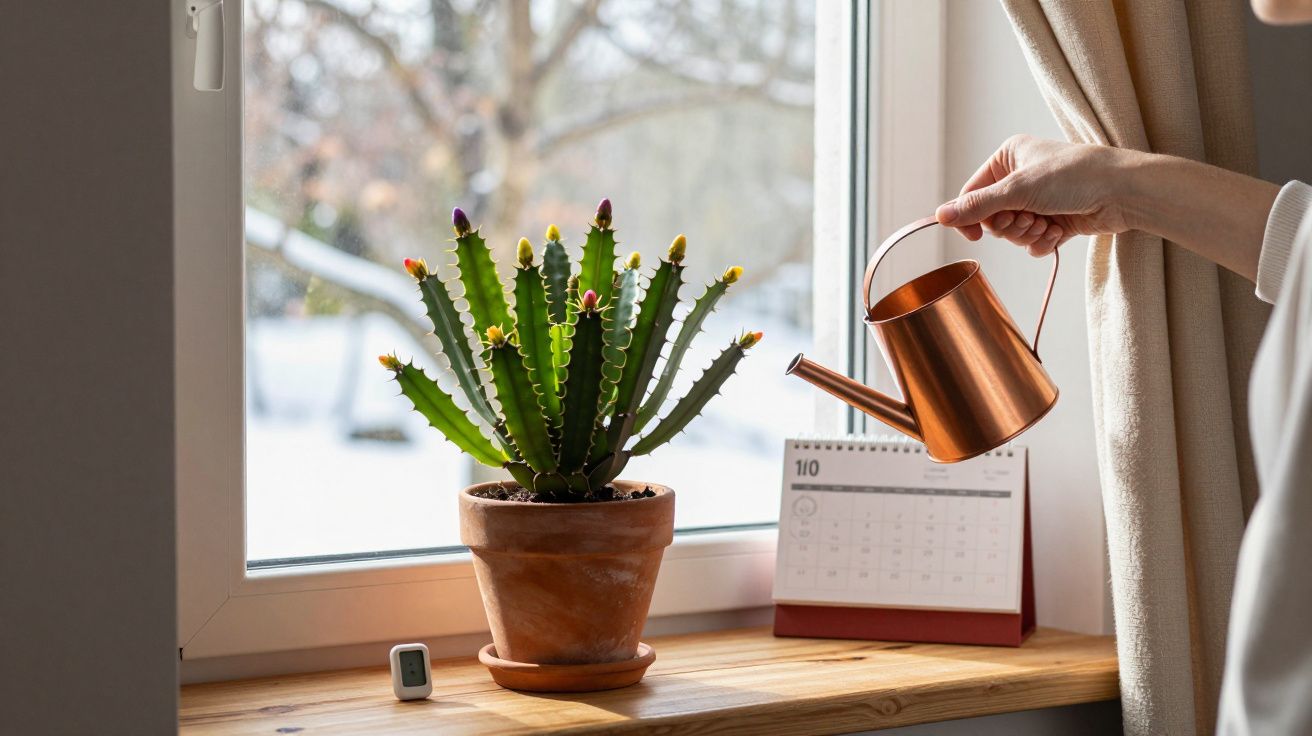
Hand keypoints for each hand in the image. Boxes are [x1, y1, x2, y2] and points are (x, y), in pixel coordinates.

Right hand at [937, 135, 1137, 256]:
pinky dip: (1042, 242)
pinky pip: (1033, 241)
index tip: (975, 235)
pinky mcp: (1056, 219)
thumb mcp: (1019, 189)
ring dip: (1027, 234)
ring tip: (1047, 224)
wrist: (1124, 192)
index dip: (971, 217)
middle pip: (992, 217)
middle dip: (1009, 225)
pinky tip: (1058, 233)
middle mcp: (1022, 177)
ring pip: (1013, 232)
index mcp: (1008, 158)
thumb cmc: (1076, 177)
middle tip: (1027, 219)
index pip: (972, 193)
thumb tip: (940, 216)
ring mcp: (1040, 200)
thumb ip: (978, 206)